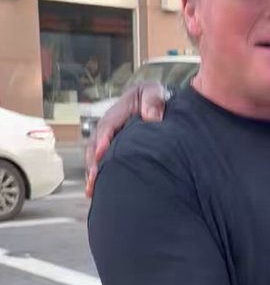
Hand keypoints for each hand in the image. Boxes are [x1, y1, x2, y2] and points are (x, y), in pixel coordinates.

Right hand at [84, 82, 166, 196]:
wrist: (163, 105)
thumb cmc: (158, 98)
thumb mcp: (156, 92)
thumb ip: (153, 100)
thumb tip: (152, 117)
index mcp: (120, 110)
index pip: (108, 124)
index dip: (104, 138)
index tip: (103, 152)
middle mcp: (111, 125)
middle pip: (96, 143)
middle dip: (93, 161)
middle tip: (94, 177)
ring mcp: (111, 138)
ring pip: (96, 155)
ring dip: (93, 172)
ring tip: (92, 188)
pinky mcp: (115, 150)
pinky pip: (104, 163)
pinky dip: (99, 176)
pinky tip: (95, 191)